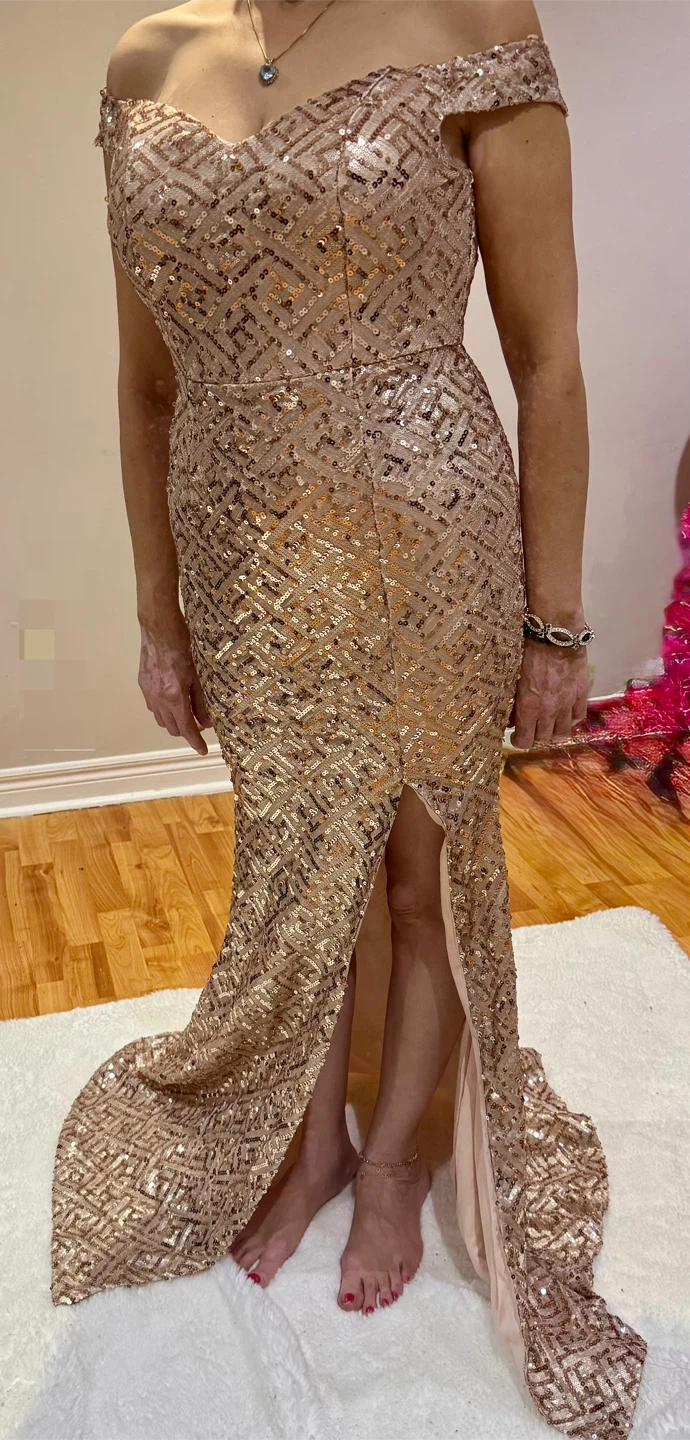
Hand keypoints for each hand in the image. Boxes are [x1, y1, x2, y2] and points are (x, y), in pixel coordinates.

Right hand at [138, 608, 212, 755]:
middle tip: (200, 725)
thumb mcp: (199, 673)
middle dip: (185, 731)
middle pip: (171, 727)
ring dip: (174, 721)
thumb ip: (202, 700)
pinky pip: (152, 705)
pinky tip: (172, 700)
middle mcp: (158, 697)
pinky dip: (163, 709)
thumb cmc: (183, 644)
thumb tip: (207, 721)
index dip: (195, 742)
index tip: (202, 750)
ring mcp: (148, 690)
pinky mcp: (143, 682)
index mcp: (174, 696)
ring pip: (160, 718)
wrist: (158, 626)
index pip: (185, 728)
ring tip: (187, 713)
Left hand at [509, 638, 588, 749]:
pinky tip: (565, 712)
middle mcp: (549, 709)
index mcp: (529, 706)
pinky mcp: (581, 694)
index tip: (517, 736)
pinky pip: (579, 717)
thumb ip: (514, 701)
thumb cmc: (528, 651)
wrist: (555, 634)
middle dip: (536, 735)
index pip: (525, 740)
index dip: (519, 741)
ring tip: (550, 723)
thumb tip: (512, 718)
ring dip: (554, 730)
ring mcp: (567, 703)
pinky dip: (571, 718)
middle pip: (544, 738)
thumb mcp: (514, 677)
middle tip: (532, 726)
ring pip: (563, 732)